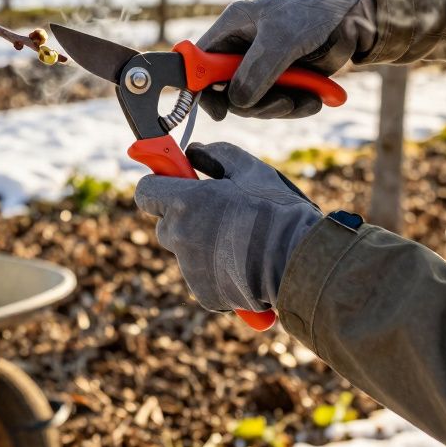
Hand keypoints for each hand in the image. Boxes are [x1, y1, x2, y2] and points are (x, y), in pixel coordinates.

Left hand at [133, 142, 321, 312]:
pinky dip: (217, 273)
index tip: (174, 184)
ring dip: (203, 246)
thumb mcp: (250, 169)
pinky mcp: (203, 293)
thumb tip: (193, 153)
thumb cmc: (277, 210)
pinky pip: (202, 277)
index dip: (159, 186)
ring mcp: (189, 268)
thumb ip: (216, 155)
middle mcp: (180, 235)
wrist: (299, 261)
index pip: (145, 192)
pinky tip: (244, 264)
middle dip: (184, 218)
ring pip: (186, 252)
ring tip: (241, 241)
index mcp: (185, 202)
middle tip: (218, 214)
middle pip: (166, 224)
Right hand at [198, 0, 375, 119]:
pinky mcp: (285, 79)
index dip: (201, 87)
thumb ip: (257, 70)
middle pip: (228, 90)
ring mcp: (264, 66)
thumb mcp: (282, 38)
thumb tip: (238, 103)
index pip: (201, 61)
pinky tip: (315, 100)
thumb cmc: (313, 11)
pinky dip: (296, 107)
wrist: (353, 15)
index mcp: (233, 28)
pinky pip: (280, 104)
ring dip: (279, 108)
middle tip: (279, 104)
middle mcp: (243, 48)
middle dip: (253, 103)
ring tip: (302, 101)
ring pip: (255, 102)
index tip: (218, 111)